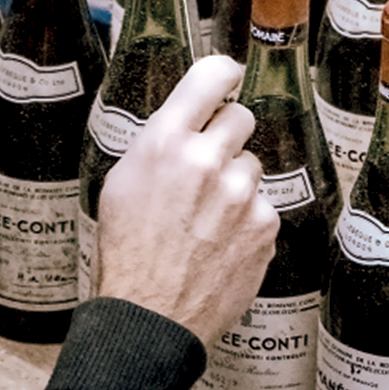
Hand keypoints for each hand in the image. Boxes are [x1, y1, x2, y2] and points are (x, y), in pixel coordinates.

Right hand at [96, 56, 278, 347]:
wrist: (150, 316)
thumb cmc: (129, 251)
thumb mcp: (123, 182)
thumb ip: (161, 142)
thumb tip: (189, 118)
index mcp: (165, 141)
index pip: (210, 75)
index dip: (222, 73)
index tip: (226, 78)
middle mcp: (207, 160)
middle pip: (241, 117)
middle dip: (227, 137)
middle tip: (208, 165)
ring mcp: (240, 193)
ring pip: (252, 165)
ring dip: (236, 183)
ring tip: (207, 217)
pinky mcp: (264, 224)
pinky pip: (262, 205)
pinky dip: (247, 220)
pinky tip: (221, 242)